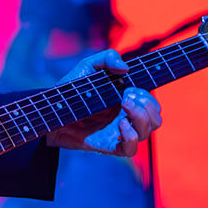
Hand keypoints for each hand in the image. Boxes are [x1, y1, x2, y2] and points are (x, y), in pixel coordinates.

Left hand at [45, 50, 161, 156]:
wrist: (52, 111)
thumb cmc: (72, 90)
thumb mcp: (88, 67)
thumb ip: (107, 58)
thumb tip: (126, 68)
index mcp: (126, 100)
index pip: (152, 104)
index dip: (148, 97)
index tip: (130, 88)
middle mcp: (126, 118)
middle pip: (156, 119)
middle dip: (147, 106)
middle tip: (126, 97)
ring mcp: (119, 133)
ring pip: (147, 132)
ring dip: (141, 118)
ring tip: (123, 106)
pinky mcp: (109, 146)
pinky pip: (131, 149)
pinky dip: (131, 137)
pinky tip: (120, 125)